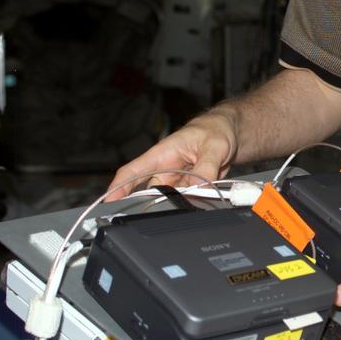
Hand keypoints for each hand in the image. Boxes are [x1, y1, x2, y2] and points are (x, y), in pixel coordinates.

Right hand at [104, 110, 238, 200]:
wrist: (231, 132)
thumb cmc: (216, 129)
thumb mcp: (214, 146)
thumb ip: (206, 168)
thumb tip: (199, 188)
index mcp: (162, 154)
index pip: (133, 171)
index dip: (118, 187)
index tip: (108, 202)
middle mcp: (166, 168)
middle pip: (152, 192)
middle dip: (159, 204)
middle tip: (172, 210)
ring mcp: (178, 179)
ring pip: (173, 199)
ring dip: (183, 202)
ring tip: (200, 197)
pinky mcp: (190, 186)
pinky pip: (188, 199)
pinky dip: (196, 201)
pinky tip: (207, 198)